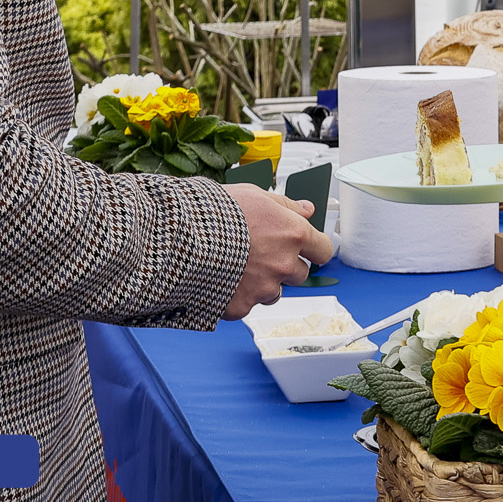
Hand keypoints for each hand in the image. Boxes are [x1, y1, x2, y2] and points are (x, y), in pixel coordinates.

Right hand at [220, 185, 336, 319]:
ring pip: (274, 292)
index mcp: (293, 234)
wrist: (179, 236)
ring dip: (264, 283)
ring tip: (237, 265)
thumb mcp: (254, 195)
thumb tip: (307, 210)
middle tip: (261, 253)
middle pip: (300, 273)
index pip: (323, 250)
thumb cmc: (215, 210)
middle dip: (286, 265)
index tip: (306, 248)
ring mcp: (264, 288)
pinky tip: (221, 278)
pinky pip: (248, 303)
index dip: (314, 249)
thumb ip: (286, 205)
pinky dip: (238, 294)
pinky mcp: (243, 306)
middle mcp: (284, 264)